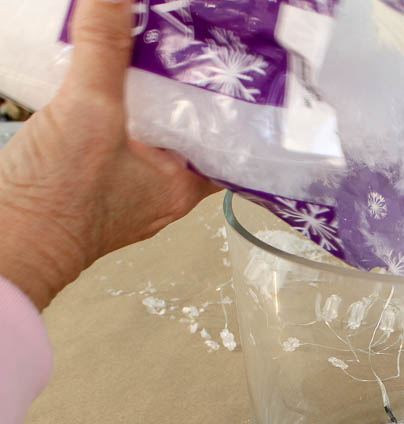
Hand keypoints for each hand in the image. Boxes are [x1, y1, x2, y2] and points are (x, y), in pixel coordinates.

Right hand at [0, 0, 218, 309]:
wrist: (7, 243)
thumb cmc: (58, 200)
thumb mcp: (90, 111)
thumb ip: (104, 51)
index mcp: (181, 185)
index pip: (224, 140)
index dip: (227, 104)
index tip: (227, 66)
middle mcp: (160, 189)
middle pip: (184, 130)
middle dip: (183, 89)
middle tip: (185, 46)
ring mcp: (126, 187)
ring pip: (147, 132)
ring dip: (146, 96)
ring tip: (148, 50)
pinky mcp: (92, 180)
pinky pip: (114, 137)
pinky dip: (113, 108)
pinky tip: (103, 77)